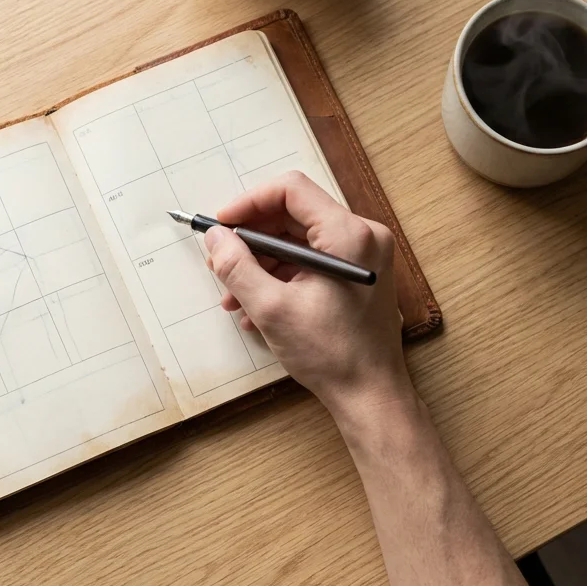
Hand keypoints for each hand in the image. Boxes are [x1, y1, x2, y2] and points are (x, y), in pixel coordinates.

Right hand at [204, 171, 410, 414]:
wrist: (370, 395)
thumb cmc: (332, 354)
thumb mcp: (271, 309)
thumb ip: (237, 267)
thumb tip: (215, 238)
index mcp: (347, 235)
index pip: (291, 190)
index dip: (249, 202)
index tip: (222, 225)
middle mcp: (363, 236)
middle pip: (294, 215)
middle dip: (252, 239)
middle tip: (222, 262)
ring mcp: (364, 256)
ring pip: (300, 240)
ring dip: (262, 264)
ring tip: (235, 296)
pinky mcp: (358, 275)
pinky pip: (312, 261)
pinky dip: (283, 277)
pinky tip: (258, 308)